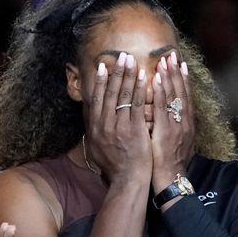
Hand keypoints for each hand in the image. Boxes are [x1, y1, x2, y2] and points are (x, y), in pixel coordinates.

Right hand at [84, 52, 151, 182]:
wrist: (127, 179)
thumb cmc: (114, 166)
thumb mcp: (97, 148)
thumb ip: (95, 131)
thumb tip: (92, 118)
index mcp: (95, 127)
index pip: (97, 99)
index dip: (100, 82)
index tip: (102, 67)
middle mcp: (104, 124)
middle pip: (110, 93)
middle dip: (115, 73)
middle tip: (120, 57)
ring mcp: (119, 126)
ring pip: (123, 96)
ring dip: (127, 76)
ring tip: (131, 61)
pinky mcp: (134, 129)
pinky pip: (137, 105)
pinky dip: (140, 89)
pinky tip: (145, 77)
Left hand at [150, 52, 194, 192]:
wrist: (170, 179)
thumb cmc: (168, 163)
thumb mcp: (173, 142)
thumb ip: (170, 127)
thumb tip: (166, 117)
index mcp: (186, 123)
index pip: (185, 96)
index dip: (182, 79)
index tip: (179, 63)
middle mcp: (184, 122)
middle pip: (182, 92)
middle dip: (177, 72)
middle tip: (172, 54)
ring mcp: (177, 125)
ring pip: (174, 96)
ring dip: (170, 77)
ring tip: (166, 60)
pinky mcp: (166, 131)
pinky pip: (163, 108)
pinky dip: (162, 92)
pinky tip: (158, 80)